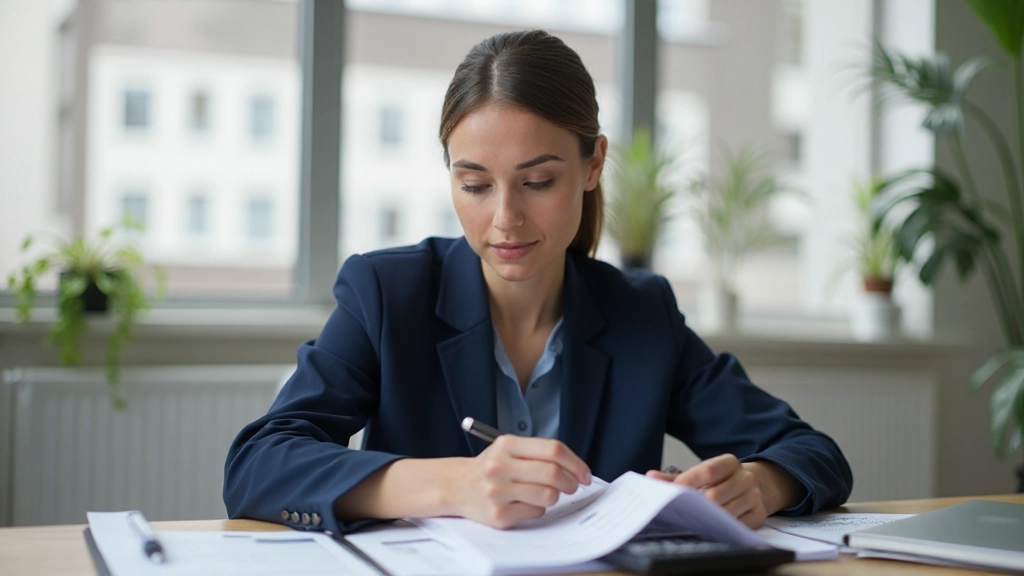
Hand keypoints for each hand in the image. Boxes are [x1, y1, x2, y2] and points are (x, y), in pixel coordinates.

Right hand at [452, 435, 591, 528]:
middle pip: (553, 473)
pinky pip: (536, 512)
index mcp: (507, 445)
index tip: (584, 474)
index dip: (576, 463)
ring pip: (548, 495)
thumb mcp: (509, 449)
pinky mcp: (498, 515)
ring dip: (554, 496)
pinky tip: (525, 503)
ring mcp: (497, 492)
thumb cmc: (491, 467)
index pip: (553, 450)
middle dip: (571, 482)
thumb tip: (577, 470)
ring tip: (545, 493)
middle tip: (572, 486)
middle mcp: (499, 466)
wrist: (457, 486)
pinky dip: (538, 508)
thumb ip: (539, 453)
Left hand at [646, 454, 766, 528]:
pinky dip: (721, 528)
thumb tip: (651, 477)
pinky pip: (737, 526)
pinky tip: (711, 527)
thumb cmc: (721, 480)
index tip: (674, 491)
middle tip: (681, 512)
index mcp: (729, 463)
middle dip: (697, 505)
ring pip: (726, 513)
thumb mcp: (700, 474)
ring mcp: (754, 497)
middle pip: (716, 495)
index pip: (708, 471)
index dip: (689, 481)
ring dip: (708, 519)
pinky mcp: (758, 515)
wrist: (758, 485)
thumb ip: (675, 477)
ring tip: (694, 520)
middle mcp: (745, 478)